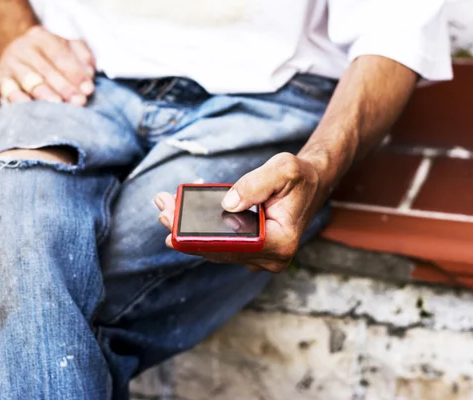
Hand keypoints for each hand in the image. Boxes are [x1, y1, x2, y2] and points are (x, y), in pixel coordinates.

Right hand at [0, 26, 95, 104]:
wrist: (19, 54)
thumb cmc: (51, 56)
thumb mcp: (69, 48)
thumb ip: (82, 57)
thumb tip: (89, 73)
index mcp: (42, 37)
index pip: (61, 56)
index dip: (75, 73)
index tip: (89, 90)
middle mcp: (23, 47)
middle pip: (46, 69)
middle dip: (64, 87)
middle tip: (78, 102)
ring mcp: (9, 62)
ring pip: (29, 79)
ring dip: (44, 93)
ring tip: (57, 104)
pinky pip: (7, 88)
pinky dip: (16, 97)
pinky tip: (28, 105)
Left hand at [154, 153, 324, 272]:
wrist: (310, 185)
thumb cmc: (299, 177)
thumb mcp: (283, 169)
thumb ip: (256, 184)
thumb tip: (227, 203)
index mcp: (281, 242)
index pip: (233, 244)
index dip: (201, 236)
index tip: (175, 220)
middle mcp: (270, 258)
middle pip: (219, 250)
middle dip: (187, 231)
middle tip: (162, 210)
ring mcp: (259, 258)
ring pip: (216, 249)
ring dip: (188, 231)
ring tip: (165, 209)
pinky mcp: (250, 252)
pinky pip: (220, 245)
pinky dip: (200, 231)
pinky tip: (180, 215)